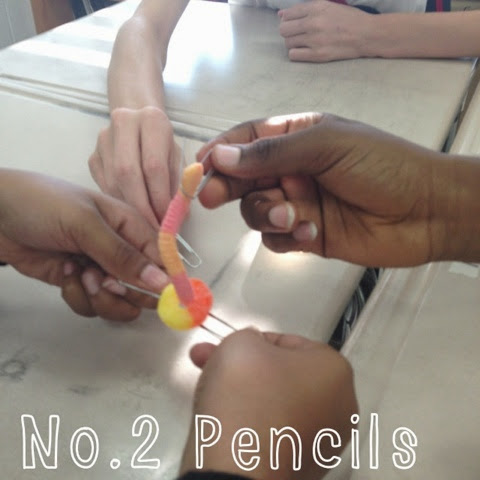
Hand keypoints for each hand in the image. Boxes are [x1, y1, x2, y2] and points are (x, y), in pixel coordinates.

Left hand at [0, 169, 168, 320]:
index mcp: (130, 227)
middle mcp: (120, 250)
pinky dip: (77, 296)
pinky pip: (92, 305)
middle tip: (102, 283)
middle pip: (143, 287)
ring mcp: (100, 268)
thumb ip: (123, 256)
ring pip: (118, 302)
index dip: (165, 281)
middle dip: (124, 292)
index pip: (162, 259)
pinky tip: (63, 274)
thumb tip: (162, 282)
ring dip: (98, 297)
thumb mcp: (85, 224)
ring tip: (77, 274)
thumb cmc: (41, 204)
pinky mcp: (79, 283)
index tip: (161, 299)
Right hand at [88, 106, 181, 226]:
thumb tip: (180, 215)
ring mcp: (104, 141)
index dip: (160, 198)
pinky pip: (105, 187)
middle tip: (153, 230)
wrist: (137, 121)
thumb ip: (180, 184)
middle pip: (128, 174)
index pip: (154, 166)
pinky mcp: (93, 157)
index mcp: (152, 121)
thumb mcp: (177, 158)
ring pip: (114, 183)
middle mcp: (124, 124)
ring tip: (145, 228)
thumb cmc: (162, 144)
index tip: (166, 221)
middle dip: (142, 208)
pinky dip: (119, 206)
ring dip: (129, 210)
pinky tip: (131, 217)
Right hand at [181, 329, 356, 479]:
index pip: (288, 342)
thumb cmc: (247, 397)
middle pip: (282, 374)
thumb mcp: (241, 343)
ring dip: (245, 393)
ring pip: (276, 402)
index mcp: (335, 370)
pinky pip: (274, 431)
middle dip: (243, 366)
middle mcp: (339, 407)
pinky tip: (226, 421)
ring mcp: (324, 441)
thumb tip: (250, 347)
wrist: (236, 468)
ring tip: (214, 393)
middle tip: (210, 361)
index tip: (228, 347)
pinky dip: (252, 423)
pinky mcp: (303, 466)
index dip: (253, 341)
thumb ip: (249, 335)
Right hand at [198, 112, 455, 266]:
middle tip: (211, 197)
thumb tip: (221, 155)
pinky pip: (276, 238)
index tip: (200, 167)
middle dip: (227, 187)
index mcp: (296, 138)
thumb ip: (271, 154)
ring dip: (266, 213)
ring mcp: (297, 204)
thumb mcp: (325, 146)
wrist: (423, 211)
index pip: (246, 140)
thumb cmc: (380, 165)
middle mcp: (291, 170)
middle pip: (242, 178)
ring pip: (256, 211)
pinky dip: (285, 236)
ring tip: (292, 214)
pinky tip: (309, 232)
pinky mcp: (305, 234)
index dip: (221, 152)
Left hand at [278, 0, 372, 61]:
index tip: (293, 24)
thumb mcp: (328, 6)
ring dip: (292, 43)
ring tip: (302, 43)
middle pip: (284, 30)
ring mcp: (314, 40)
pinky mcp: (317, 55)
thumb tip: (281, 15)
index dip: (287, 20)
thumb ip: (305, 9)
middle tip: (297, 34)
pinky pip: (294, 55)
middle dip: (288, 32)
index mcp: (316, 7)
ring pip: (288, 43)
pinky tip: (304, 51)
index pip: (288, 14)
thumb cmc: (348, 19)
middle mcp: (313, 23)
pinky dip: (296, 53)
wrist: (366, 34)